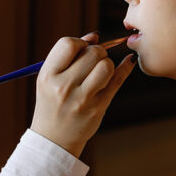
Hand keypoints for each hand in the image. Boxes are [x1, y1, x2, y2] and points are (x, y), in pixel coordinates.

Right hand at [30, 33, 134, 157]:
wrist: (54, 139)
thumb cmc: (53, 102)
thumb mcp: (51, 79)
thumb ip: (70, 56)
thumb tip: (95, 36)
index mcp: (48, 76)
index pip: (68, 44)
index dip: (79, 42)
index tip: (81, 51)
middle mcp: (64, 86)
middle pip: (92, 53)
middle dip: (97, 52)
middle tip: (93, 62)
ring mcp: (82, 99)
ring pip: (106, 65)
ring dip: (107, 64)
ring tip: (100, 72)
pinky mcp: (98, 107)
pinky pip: (117, 80)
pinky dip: (125, 68)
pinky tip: (128, 62)